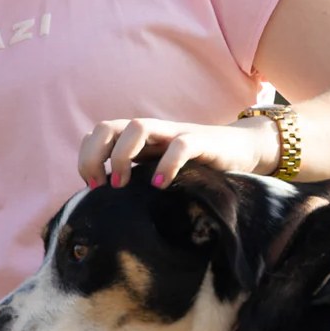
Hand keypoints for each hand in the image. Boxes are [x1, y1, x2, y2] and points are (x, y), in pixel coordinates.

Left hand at [78, 116, 279, 189]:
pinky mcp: (202, 142)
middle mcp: (151, 131)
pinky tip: (159, 186)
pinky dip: (166, 164)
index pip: (98, 134)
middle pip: (107, 127)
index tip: (92, 187)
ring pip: (138, 127)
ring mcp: (175, 133)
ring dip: (122, 156)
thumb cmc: (194, 166)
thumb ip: (135, 176)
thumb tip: (104, 203)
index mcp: (137, 138)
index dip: (87, 157)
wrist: (242, 149)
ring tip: (122, 185)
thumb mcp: (157, 170)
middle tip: (101, 186)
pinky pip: (181, 146)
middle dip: (95, 156)